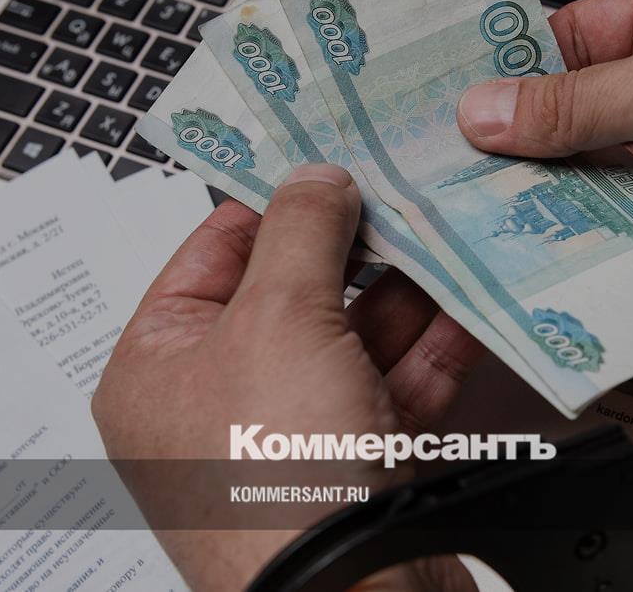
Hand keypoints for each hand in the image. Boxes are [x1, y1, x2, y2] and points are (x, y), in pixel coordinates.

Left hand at [92, 165, 480, 590]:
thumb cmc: (276, 476)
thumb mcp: (279, 318)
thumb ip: (301, 231)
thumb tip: (315, 176)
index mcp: (162, 366)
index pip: (213, 254)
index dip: (272, 201)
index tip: (327, 158)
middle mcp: (223, 402)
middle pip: (294, 294)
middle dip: (355, 248)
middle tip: (403, 192)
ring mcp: (293, 437)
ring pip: (354, 340)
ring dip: (404, 293)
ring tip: (449, 237)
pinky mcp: (358, 465)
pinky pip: (394, 388)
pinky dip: (431, 349)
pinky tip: (470, 307)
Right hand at [458, 0, 632, 417]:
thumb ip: (583, 102)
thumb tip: (494, 108)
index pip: (582, 32)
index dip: (519, 63)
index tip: (459, 96)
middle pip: (590, 110)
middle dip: (533, 139)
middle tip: (464, 166)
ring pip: (611, 173)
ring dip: (566, 194)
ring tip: (499, 211)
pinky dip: (606, 238)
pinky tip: (565, 248)